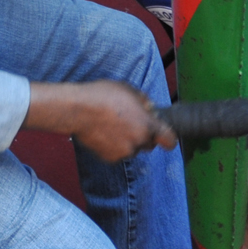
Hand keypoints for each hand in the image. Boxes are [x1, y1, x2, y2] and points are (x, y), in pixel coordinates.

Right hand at [32, 80, 175, 163]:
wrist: (78, 109)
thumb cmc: (103, 96)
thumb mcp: (129, 90)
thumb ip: (145, 102)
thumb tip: (150, 109)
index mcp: (147, 126)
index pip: (169, 141)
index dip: (167, 137)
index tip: (163, 134)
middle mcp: (139, 142)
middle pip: (149, 144)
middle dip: (144, 135)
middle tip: (130, 122)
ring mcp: (124, 153)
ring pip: (132, 149)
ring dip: (128, 141)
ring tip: (113, 125)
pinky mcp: (110, 158)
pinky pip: (118, 153)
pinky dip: (114, 146)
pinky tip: (104, 132)